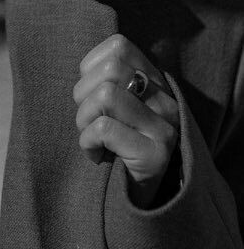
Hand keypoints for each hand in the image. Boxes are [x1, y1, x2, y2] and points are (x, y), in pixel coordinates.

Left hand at [73, 34, 179, 207]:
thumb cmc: (118, 148)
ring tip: (91, 138)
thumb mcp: (117, 109)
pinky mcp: (155, 154)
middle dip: (83, 94)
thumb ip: (108, 82)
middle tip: (87, 120)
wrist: (143, 202)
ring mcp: (164, 127)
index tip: (89, 93)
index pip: (119, 47)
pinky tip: (96, 156)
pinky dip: (87, 142)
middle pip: (110, 68)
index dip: (91, 67)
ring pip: (105, 94)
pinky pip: (104, 129)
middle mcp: (166, 101)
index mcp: (155, 83)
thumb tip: (83, 70)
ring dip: (84, 119)